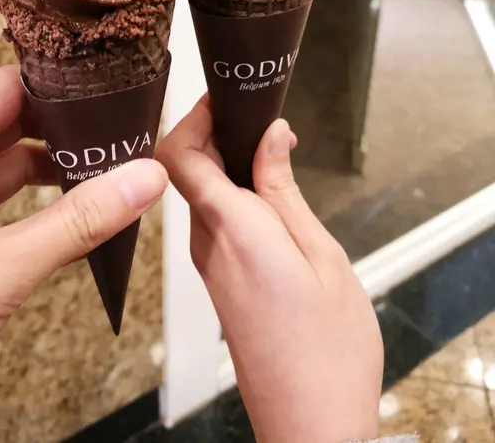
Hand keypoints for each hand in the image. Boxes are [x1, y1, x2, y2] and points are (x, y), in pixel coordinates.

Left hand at [0, 66, 167, 442]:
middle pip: (16, 122)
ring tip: (116, 172)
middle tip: (130, 133)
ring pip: (10, 165)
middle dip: (71, 129)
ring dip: (59, 170)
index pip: (10, 87)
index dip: (62, 83)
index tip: (114, 85)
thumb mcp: (0, 271)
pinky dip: (39, 204)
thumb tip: (144, 178)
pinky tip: (78, 212)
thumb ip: (78, 221)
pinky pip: (0, 202)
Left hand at [157, 97, 382, 442]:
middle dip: (212, 132)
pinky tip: (269, 193)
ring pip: (198, 192)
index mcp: (231, 229)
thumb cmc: (327, 349)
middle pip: (183, 167)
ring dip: (224, 162)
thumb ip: (283, 191)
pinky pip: (213, 218)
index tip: (225, 96)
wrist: (310, 424)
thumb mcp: (319, 254)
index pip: (179, 155)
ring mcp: (208, 263)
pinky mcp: (218, 279)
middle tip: (258, 114)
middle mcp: (206, 243)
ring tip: (270, 150)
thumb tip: (270, 135)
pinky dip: (232, 193)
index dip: (193, 117)